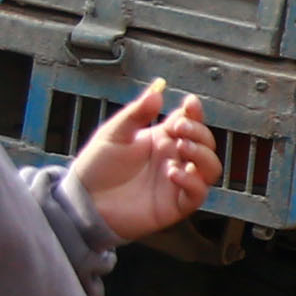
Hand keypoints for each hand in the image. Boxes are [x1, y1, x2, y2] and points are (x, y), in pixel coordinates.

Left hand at [72, 82, 218, 240]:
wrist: (85, 201)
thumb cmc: (97, 167)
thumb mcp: (114, 133)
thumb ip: (136, 113)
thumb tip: (158, 89)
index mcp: (162, 139)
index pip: (190, 122)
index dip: (195, 112)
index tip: (190, 103)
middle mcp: (174, 159)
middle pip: (206, 142)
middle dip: (199, 132)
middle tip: (178, 129)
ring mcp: (177, 182)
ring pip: (211, 167)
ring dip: (202, 155)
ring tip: (181, 148)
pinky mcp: (175, 205)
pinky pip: (198, 193)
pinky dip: (192, 182)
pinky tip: (172, 173)